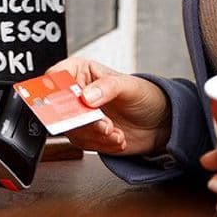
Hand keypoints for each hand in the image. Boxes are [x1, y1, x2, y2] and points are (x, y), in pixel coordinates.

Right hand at [45, 57, 170, 156]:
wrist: (160, 122)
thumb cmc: (145, 96)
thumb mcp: (128, 86)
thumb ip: (106, 88)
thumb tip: (86, 96)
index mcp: (82, 72)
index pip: (57, 77)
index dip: (56, 89)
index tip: (68, 102)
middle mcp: (77, 94)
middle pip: (61, 108)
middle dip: (83, 119)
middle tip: (103, 123)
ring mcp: (81, 117)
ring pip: (72, 129)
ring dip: (96, 134)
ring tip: (115, 131)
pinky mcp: (88, 135)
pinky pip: (85, 143)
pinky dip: (103, 144)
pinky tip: (118, 138)